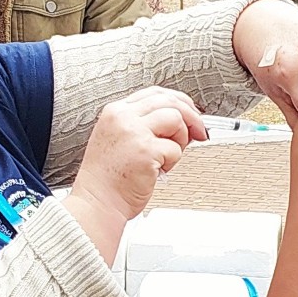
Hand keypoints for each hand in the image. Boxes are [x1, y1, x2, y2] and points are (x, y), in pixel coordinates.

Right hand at [65, 88, 205, 255]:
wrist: (98, 203)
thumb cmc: (109, 179)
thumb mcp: (118, 140)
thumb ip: (144, 125)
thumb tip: (182, 120)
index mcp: (115, 112)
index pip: (154, 93)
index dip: (178, 101)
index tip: (190, 112)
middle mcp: (123, 118)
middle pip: (170, 101)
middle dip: (191, 116)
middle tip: (199, 132)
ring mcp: (134, 132)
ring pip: (176, 119)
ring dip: (180, 140)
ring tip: (166, 157)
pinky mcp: (146, 150)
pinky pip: (175, 149)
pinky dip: (172, 162)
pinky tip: (157, 171)